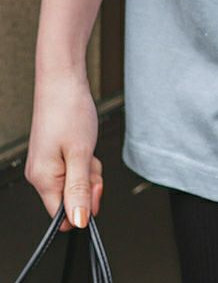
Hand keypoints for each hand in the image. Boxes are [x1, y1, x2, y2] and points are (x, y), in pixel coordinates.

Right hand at [24, 70, 103, 231]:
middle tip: (92, 160)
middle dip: (89, 184)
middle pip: (71, 198)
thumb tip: (78, 220)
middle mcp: (41, 174)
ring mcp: (47, 163)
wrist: (63, 80)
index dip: (83, 206)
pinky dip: (84, 159)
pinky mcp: (54, 153)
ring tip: (87, 147)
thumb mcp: (81, 153)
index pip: (61, 215)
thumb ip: (79, 189)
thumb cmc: (68, 110)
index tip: (93, 187)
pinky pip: (74, 167)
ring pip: (76, 182)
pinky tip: (85, 143)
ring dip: (89, 169)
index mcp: (44, 178)